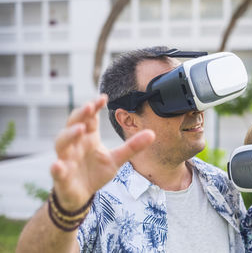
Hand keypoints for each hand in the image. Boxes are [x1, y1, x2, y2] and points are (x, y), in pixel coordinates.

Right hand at [50, 95, 154, 210]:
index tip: (103, 98)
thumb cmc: (96, 172)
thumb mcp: (117, 159)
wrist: (81, 195)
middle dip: (80, 115)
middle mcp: (75, 145)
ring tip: (80, 129)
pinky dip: (56, 168)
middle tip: (89, 106)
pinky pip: (56, 170)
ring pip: (62, 143)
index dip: (94, 107)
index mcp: (88, 138)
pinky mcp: (62, 176)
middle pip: (73, 125)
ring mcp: (66, 159)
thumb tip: (153, 133)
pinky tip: (58, 165)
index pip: (89, 118)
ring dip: (69, 135)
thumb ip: (132, 146)